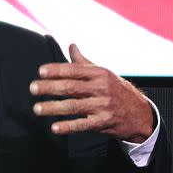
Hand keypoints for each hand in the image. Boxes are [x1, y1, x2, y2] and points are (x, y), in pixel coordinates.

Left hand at [29, 44, 153, 142]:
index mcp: (99, 74)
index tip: (40, 71)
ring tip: (37, 108)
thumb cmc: (116, 90)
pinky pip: (83, 125)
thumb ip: (83, 62)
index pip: (75, 70)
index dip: (57, 70)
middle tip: (32, 88)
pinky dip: (68, 126)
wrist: (139, 113)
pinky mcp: (104, 122)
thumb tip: (71, 45)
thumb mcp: (103, 74)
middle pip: (71, 87)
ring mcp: (103, 106)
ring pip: (74, 106)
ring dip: (53, 108)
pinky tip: (55, 127)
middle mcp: (101, 88)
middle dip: (50, 87)